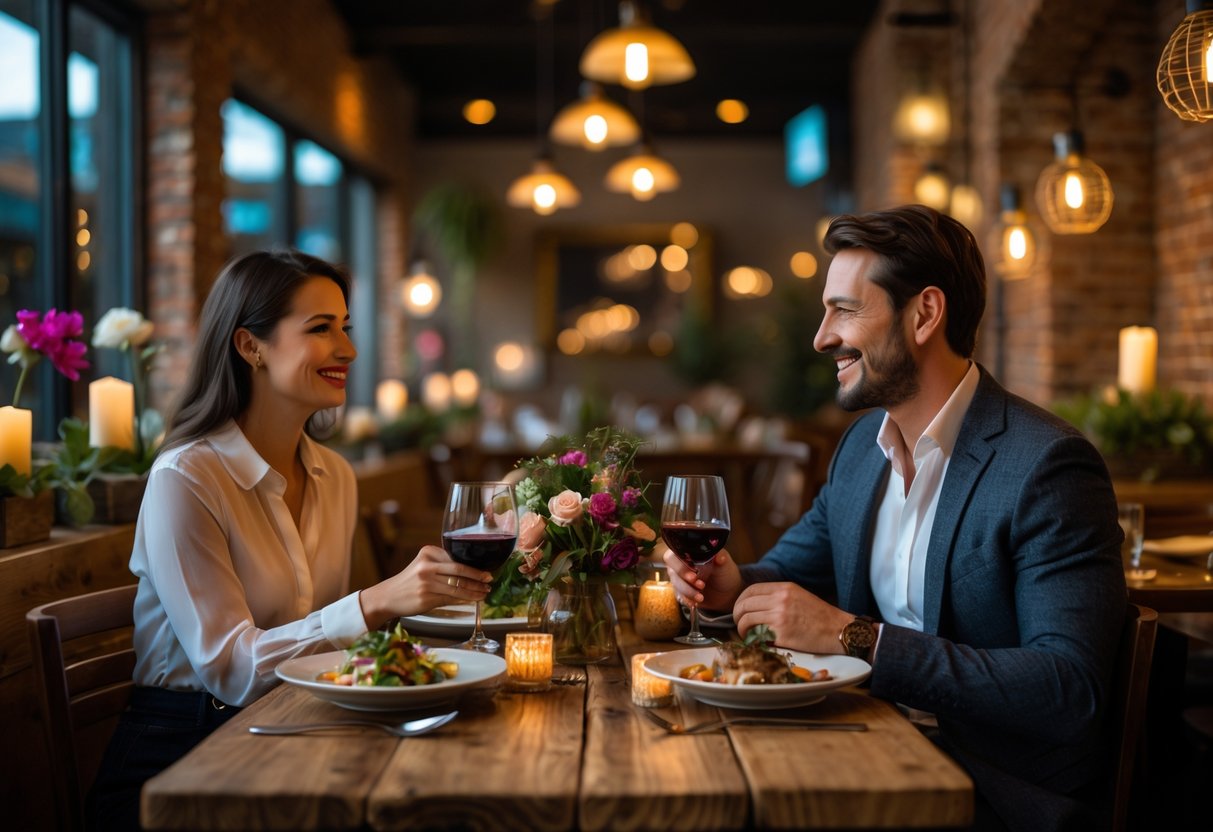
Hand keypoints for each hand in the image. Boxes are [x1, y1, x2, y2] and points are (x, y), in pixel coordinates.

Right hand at [359, 545, 491, 627]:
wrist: (388, 596)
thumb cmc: (409, 581)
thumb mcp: (423, 566)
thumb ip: (443, 565)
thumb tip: (472, 572)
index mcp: (427, 552)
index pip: (456, 559)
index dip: (474, 566)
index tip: (486, 570)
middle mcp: (427, 566)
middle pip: (459, 571)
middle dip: (478, 577)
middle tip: (489, 580)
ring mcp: (426, 582)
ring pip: (457, 586)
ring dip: (474, 591)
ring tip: (485, 592)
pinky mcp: (427, 598)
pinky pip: (451, 598)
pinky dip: (464, 599)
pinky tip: (473, 599)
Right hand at [662, 548, 743, 611]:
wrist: (727, 591)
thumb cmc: (724, 572)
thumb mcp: (725, 564)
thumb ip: (722, 557)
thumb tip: (719, 556)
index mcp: (689, 552)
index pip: (677, 554)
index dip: (683, 564)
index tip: (695, 572)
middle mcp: (681, 563)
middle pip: (673, 569)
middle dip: (684, 578)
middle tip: (699, 584)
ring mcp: (679, 577)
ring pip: (676, 583)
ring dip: (687, 590)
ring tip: (701, 596)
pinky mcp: (681, 590)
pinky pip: (679, 595)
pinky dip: (687, 599)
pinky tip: (695, 603)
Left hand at [732, 582, 852, 653]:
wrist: (839, 630)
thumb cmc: (820, 616)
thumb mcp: (799, 596)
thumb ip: (778, 597)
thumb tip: (756, 605)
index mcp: (784, 588)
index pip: (751, 590)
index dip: (740, 601)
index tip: (740, 610)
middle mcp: (780, 599)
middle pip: (744, 605)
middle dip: (737, 616)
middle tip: (739, 624)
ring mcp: (780, 617)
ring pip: (746, 621)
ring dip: (742, 630)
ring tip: (747, 635)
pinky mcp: (782, 635)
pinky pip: (757, 636)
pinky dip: (753, 640)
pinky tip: (757, 643)